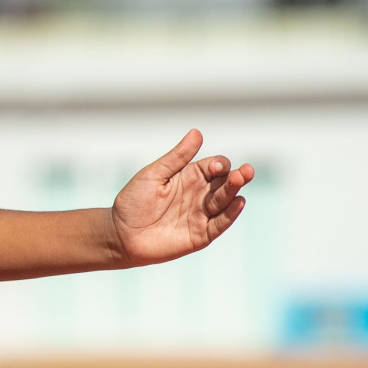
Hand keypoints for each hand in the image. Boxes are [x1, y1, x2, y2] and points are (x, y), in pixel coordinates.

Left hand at [110, 129, 252, 266]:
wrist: (122, 233)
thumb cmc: (134, 200)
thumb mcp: (154, 174)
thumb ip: (177, 157)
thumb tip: (197, 133)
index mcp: (189, 176)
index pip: (213, 167)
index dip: (218, 164)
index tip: (213, 166)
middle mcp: (200, 194)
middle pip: (224, 183)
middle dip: (236, 176)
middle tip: (246, 171)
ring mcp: (201, 214)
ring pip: (224, 201)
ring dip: (234, 190)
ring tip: (242, 179)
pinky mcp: (200, 234)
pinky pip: (219, 223)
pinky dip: (230, 214)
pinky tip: (239, 202)